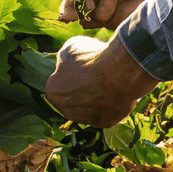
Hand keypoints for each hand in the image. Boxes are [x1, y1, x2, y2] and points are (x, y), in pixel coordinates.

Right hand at [33, 0, 172, 29]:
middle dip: (80, 7)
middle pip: (77, 18)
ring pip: (92, 22)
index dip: (65, 9)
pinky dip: (109, 9)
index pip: (67, 8)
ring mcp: (110, 10)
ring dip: (97, 7)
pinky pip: (110, 23)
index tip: (66, 8)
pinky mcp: (126, 14)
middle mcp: (94, 3)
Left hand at [46, 35, 160, 127]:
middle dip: (80, 89)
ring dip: (93, 98)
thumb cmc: (92, 57)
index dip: (68, 73)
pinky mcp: (106, 122)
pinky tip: (115, 91)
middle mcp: (66, 111)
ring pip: (88, 108)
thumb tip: (66, 64)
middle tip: (93, 75)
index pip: (57, 83)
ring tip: (106, 82)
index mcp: (53, 92)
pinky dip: (109, 104)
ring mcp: (87, 119)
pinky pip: (105, 112)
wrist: (119, 71)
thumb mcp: (69, 48)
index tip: (79, 66)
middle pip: (71, 99)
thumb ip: (63, 60)